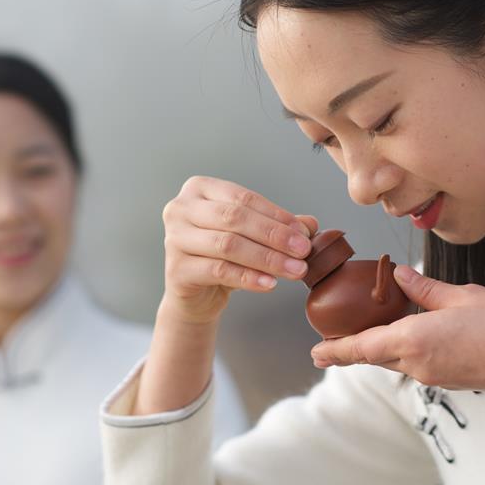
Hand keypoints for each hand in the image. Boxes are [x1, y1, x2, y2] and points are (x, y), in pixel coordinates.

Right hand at [161, 176, 317, 323]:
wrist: (196, 295)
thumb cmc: (222, 256)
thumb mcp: (251, 237)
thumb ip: (278, 226)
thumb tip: (311, 224)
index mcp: (199, 189)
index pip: (244, 198)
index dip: (277, 216)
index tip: (304, 234)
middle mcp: (181, 209)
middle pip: (234, 219)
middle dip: (275, 236)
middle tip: (303, 252)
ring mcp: (174, 239)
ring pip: (228, 245)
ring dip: (267, 259)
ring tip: (295, 270)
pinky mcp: (176, 270)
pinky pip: (219, 271)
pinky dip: (248, 277)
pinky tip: (270, 283)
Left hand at [310, 265, 484, 414]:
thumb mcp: (462, 296)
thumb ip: (425, 288)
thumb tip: (401, 275)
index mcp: (414, 341)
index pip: (362, 347)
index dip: (336, 350)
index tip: (315, 353)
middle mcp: (417, 364)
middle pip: (376, 355)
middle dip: (356, 345)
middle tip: (339, 332)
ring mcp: (433, 376)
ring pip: (397, 359)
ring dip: (385, 343)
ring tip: (381, 320)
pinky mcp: (450, 379)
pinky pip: (417, 363)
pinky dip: (407, 348)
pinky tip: (415, 329)